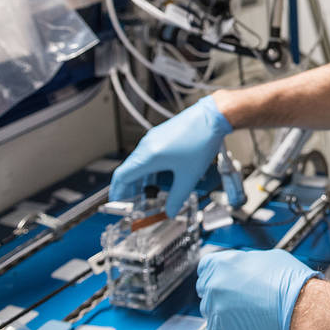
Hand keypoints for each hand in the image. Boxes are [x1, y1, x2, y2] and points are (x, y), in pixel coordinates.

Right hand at [109, 95, 231, 216]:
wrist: (212, 118)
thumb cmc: (201, 141)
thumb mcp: (189, 176)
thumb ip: (177, 197)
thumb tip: (171, 211)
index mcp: (149, 156)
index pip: (122, 176)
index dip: (117, 192)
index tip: (117, 203)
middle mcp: (147, 145)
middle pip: (128, 169)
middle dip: (128, 188)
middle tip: (132, 202)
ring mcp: (153, 138)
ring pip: (138, 161)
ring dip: (138, 178)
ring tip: (145, 192)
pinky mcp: (161, 135)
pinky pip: (147, 154)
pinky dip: (147, 168)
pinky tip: (157, 176)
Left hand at [196, 248, 321, 329]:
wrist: (300, 307)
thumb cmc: (289, 282)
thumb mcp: (267, 257)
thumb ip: (245, 261)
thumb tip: (242, 265)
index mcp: (224, 263)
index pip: (205, 266)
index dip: (216, 271)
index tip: (222, 277)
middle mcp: (216, 284)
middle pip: (206, 286)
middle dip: (219, 289)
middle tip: (237, 293)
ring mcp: (216, 308)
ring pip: (210, 307)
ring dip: (222, 307)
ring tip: (245, 308)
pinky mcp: (221, 329)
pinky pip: (215, 326)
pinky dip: (226, 325)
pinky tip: (243, 320)